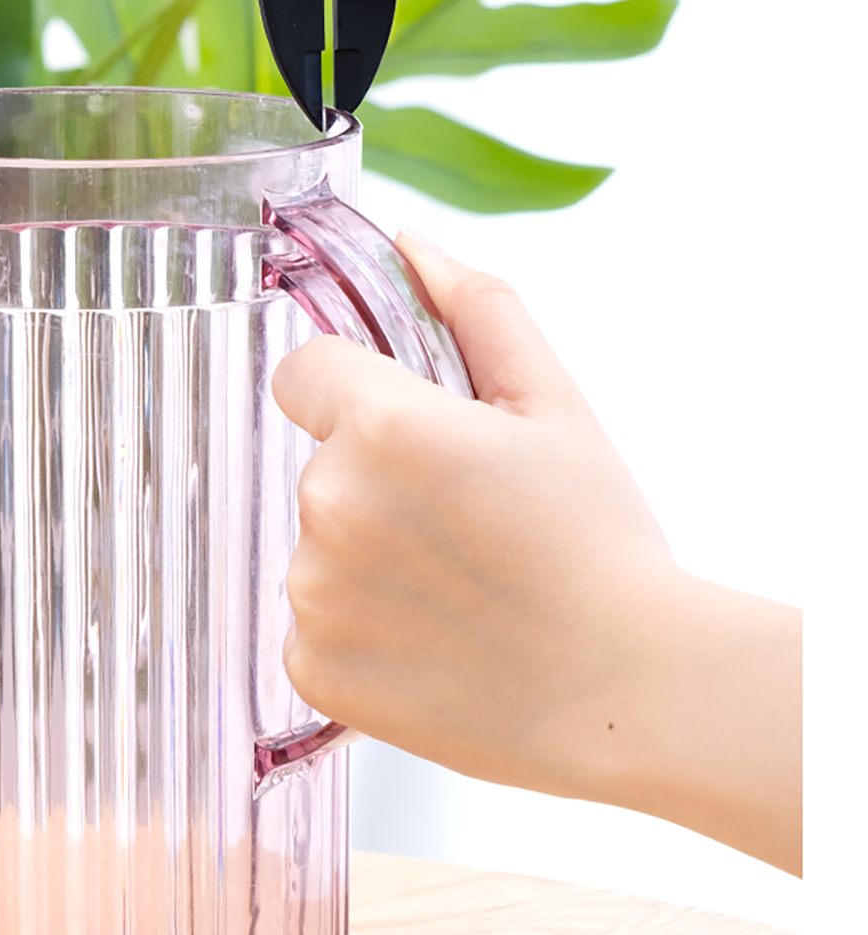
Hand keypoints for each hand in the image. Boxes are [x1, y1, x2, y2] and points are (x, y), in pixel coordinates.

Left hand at [273, 234, 800, 873]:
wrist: (629, 690)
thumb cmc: (600, 543)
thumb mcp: (554, 401)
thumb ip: (475, 307)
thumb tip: (412, 244)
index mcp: (382, 424)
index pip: (304, 370)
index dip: (357, 389)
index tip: (416, 429)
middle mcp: (329, 504)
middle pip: (321, 460)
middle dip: (378, 477)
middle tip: (468, 519)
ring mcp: (314, 593)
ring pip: (318, 543)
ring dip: (368, 554)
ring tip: (461, 585)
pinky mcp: (311, 668)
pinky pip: (313, 623)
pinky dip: (360, 630)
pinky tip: (436, 639)